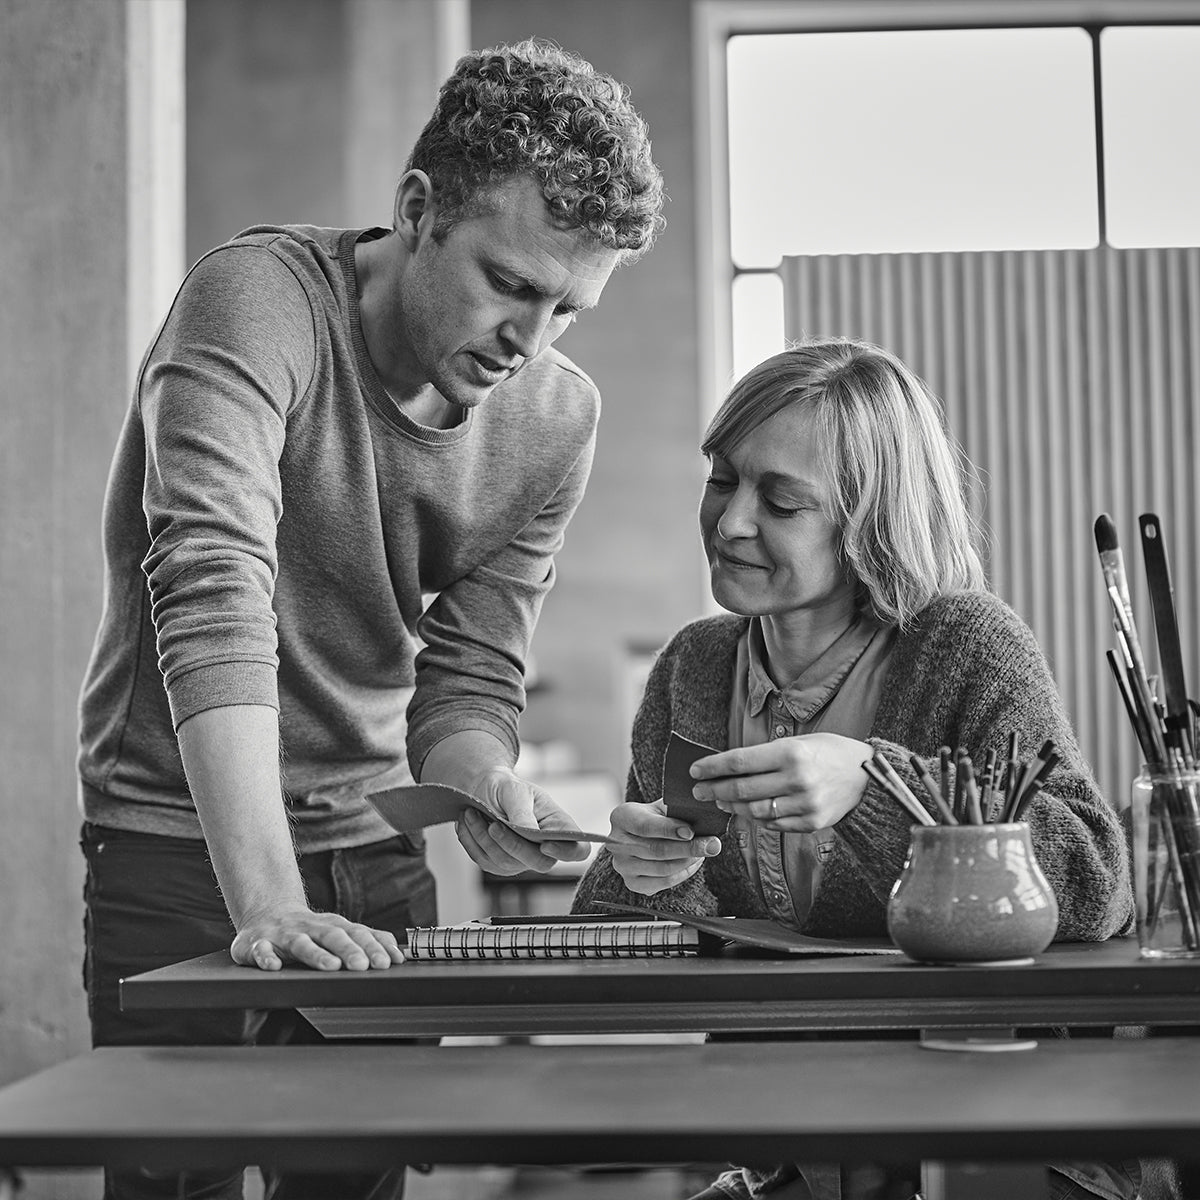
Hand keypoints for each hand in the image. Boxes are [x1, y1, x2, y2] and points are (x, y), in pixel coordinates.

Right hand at [230, 907, 404, 971]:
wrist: (267, 913)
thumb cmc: (310, 929)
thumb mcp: (339, 931)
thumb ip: (367, 940)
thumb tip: (398, 954)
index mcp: (332, 926)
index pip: (357, 935)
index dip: (374, 947)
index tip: (389, 962)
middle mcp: (311, 928)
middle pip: (333, 936)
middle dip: (350, 950)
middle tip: (363, 965)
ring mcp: (284, 935)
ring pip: (300, 943)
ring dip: (316, 954)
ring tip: (330, 966)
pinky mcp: (257, 943)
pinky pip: (261, 950)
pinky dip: (267, 958)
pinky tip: (274, 967)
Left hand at [456, 766, 589, 875]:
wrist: (484, 790)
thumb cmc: (507, 788)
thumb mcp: (516, 791)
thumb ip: (523, 812)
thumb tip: (528, 833)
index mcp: (559, 826)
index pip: (578, 850)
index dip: (567, 853)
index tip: (544, 845)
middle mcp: (545, 848)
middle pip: (539, 863)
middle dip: (512, 844)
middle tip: (493, 825)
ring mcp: (523, 860)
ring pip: (507, 863)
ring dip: (484, 839)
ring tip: (471, 814)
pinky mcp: (500, 865)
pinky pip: (486, 862)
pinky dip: (473, 842)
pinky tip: (467, 824)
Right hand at [608, 800, 720, 895]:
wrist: (641, 834)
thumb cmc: (655, 817)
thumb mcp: (662, 806)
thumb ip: (678, 810)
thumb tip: (703, 816)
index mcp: (622, 817)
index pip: (645, 826)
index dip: (669, 829)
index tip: (691, 831)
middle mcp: (616, 843)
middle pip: (656, 850)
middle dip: (688, 848)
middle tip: (712, 844)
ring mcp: (623, 866)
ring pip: (662, 869)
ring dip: (689, 861)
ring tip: (704, 851)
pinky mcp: (632, 883)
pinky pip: (664, 882)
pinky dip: (683, 874)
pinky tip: (693, 862)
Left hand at [690, 733, 871, 831]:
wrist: (867, 775)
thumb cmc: (828, 752)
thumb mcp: (798, 743)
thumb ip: (766, 756)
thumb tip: (728, 768)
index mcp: (790, 753)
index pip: (739, 762)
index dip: (712, 767)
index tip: (695, 771)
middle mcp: (796, 779)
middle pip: (741, 789)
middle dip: (714, 790)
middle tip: (699, 791)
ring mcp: (804, 804)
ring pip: (753, 811)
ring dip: (732, 807)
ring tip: (721, 801)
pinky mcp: (811, 823)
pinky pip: (773, 824)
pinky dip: (757, 819)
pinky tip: (748, 812)